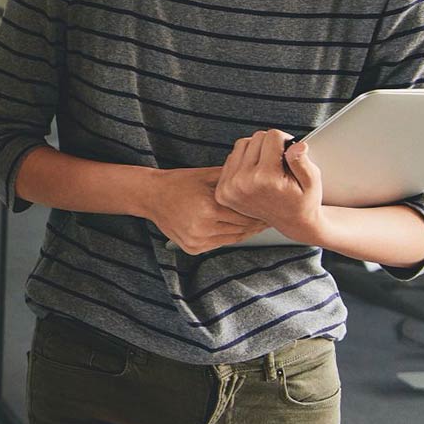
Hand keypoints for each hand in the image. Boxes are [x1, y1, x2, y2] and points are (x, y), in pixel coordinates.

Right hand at [145, 166, 267, 253]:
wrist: (152, 196)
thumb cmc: (179, 182)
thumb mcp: (207, 175)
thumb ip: (232, 177)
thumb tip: (257, 176)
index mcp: (208, 208)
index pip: (244, 214)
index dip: (260, 211)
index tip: (271, 207)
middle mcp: (202, 227)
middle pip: (241, 228)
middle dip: (256, 222)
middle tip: (270, 216)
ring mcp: (196, 240)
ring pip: (233, 239)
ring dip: (246, 232)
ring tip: (257, 223)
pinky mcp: (192, 248)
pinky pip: (220, 244)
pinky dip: (230, 237)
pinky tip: (238, 229)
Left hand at [216, 130, 323, 243]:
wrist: (291, 222)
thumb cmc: (303, 200)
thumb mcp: (311, 182)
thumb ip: (303, 163)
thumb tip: (297, 145)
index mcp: (266, 179)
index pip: (273, 136)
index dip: (286, 141)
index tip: (291, 154)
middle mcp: (243, 182)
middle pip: (257, 138)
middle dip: (271, 146)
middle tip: (281, 164)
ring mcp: (230, 187)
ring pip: (243, 144)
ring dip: (256, 150)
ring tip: (269, 168)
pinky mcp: (222, 190)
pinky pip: (232, 157)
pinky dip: (244, 160)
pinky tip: (256, 174)